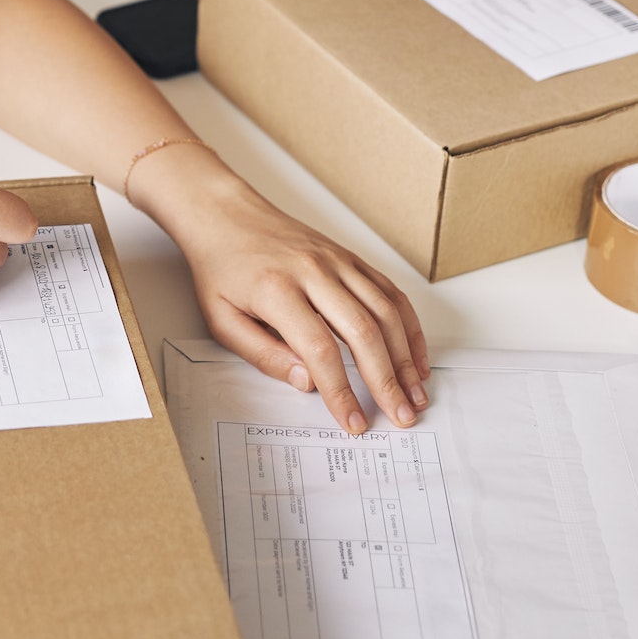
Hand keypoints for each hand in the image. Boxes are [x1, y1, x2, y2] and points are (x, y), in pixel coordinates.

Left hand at [145, 151, 429, 435]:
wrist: (228, 216)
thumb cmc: (222, 268)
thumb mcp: (222, 319)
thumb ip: (263, 355)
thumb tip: (307, 383)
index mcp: (277, 291)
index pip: (319, 350)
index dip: (341, 391)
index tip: (353, 422)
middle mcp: (314, 272)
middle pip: (364, 331)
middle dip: (387, 381)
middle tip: (402, 416)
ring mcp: (338, 262)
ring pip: (385, 311)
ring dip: (406, 357)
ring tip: (416, 393)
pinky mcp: (351, 258)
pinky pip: (390, 291)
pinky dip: (409, 326)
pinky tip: (414, 355)